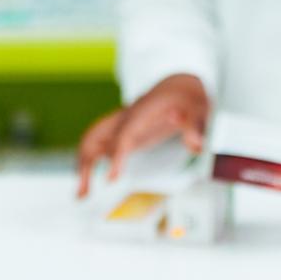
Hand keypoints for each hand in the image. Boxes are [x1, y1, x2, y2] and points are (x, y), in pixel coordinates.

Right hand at [74, 74, 210, 197]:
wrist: (178, 86)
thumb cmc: (187, 98)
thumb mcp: (200, 109)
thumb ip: (196, 128)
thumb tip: (195, 145)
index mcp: (143, 111)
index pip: (124, 135)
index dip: (116, 156)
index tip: (110, 178)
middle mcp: (126, 117)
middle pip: (96, 137)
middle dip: (86, 164)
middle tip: (83, 193)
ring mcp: (121, 123)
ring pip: (91, 141)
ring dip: (83, 165)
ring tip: (80, 193)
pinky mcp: (122, 132)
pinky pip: (99, 146)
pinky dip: (89, 162)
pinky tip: (87, 182)